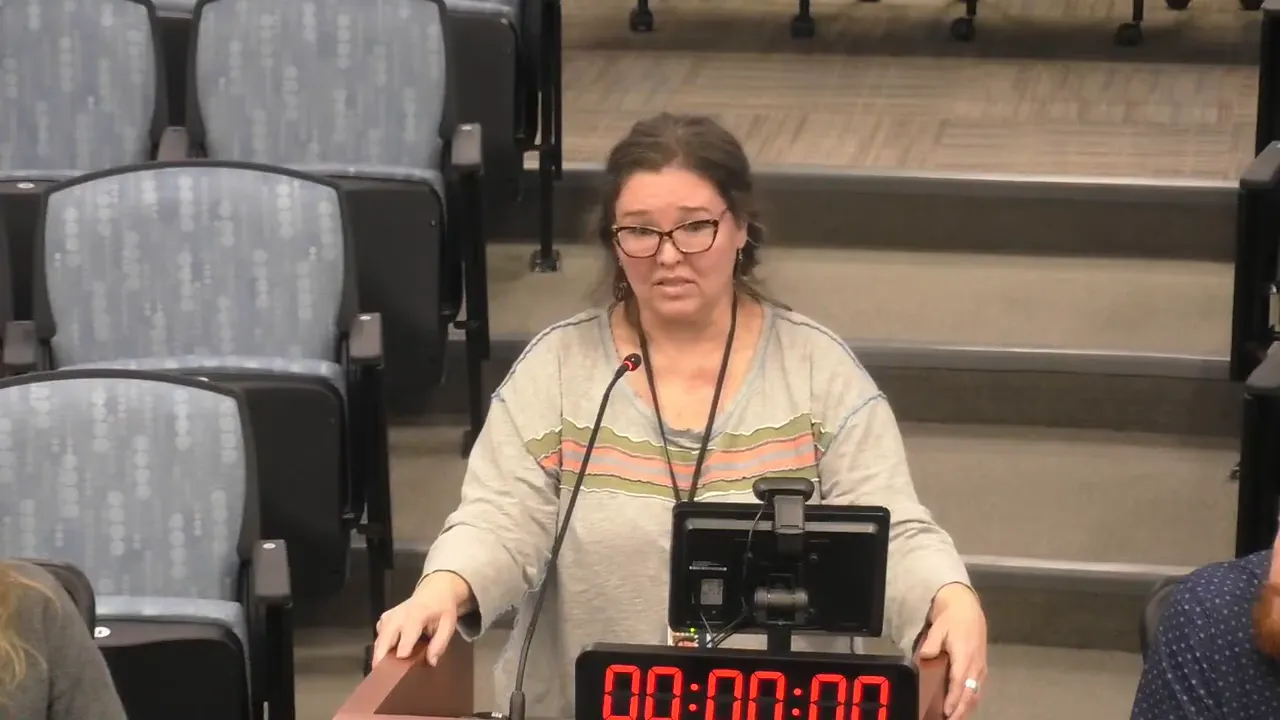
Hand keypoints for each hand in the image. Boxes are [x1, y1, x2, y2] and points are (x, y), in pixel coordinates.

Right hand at [372, 571, 472, 667]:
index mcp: (416, 615)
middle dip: (382, 658)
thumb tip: (431, 662)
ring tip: (383, 675)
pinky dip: (381, 649)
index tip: (401, 668)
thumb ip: (440, 644)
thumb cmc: (442, 609)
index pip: (406, 636)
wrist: (434, 592)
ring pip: (379, 640)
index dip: (402, 652)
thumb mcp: (448, 625)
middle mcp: (398, 615)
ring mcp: (388, 617)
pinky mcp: (384, 620)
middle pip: (385, 639)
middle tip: (383, 678)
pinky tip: (387, 659)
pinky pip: (379, 637)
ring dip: (379, 656)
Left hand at [916, 583, 987, 718]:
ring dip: (967, 708)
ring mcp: (981, 666)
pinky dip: (972, 699)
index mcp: (965, 656)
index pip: (959, 684)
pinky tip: (964, 706)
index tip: (947, 712)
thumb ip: (930, 645)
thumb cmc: (951, 618)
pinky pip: (978, 688)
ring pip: (976, 693)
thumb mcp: (938, 628)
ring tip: (955, 717)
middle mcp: (976, 664)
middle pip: (970, 693)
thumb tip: (923, 658)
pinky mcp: (982, 666)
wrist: (967, 606)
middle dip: (961, 710)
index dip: (953, 700)